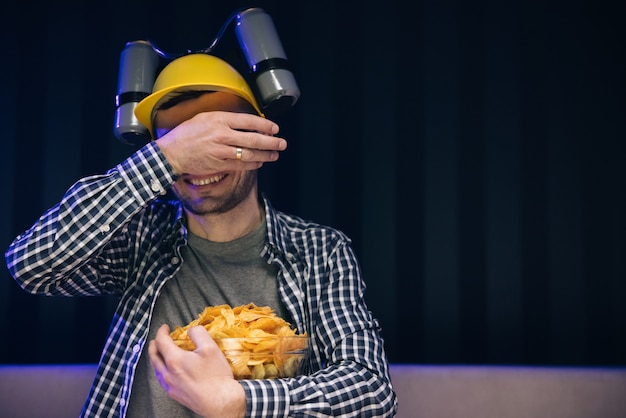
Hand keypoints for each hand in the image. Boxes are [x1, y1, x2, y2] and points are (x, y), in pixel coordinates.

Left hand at [148, 324, 245, 417]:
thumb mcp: (210, 347)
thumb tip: (191, 330)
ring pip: (156, 368)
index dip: (161, 331)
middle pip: (154, 355)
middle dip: (155, 344)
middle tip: (159, 338)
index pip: (161, 341)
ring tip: (163, 352)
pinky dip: (162, 369)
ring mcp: (170, 386)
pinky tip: (170, 369)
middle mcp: (168, 374)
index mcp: (174, 360)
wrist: (220, 401)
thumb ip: (198, 333)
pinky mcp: (175, 394)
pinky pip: (162, 378)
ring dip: (157, 357)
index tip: (165, 327)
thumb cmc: (216, 376)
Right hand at [155, 111, 286, 175]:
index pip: (248, 121)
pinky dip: (254, 165)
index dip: (265, 125)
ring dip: (266, 155)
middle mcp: (222, 136)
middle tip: (282, 143)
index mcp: (219, 120)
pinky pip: (242, 166)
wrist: (172, 153)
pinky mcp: (220, 165)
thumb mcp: (204, 117)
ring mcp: (222, 152)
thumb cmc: (187, 134)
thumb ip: (224, 118)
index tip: (274, 128)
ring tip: (275, 154)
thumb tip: (244, 121)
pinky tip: (260, 162)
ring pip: (250, 154)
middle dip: (271, 142)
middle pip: (253, 139)